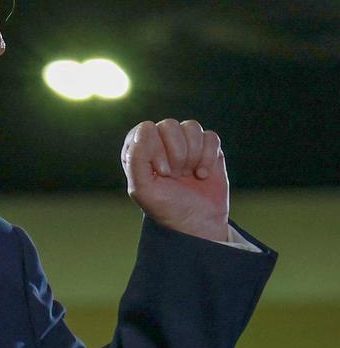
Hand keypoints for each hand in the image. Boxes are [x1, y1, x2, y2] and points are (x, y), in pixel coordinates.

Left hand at [121, 119, 229, 241]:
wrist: (197, 222)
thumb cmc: (165, 206)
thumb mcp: (142, 188)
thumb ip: (136, 158)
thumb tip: (147, 127)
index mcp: (139, 150)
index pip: (145, 129)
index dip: (156, 149)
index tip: (162, 173)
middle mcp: (160, 142)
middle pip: (169, 125)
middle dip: (176, 153)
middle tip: (176, 175)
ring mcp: (185, 144)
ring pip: (191, 126)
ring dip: (192, 154)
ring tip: (189, 173)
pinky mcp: (207, 149)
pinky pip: (210, 136)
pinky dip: (209, 156)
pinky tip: (203, 174)